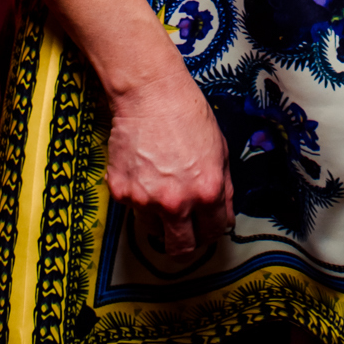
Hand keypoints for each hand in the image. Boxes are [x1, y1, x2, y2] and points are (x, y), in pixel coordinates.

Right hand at [106, 63, 233, 255]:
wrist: (150, 94)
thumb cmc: (187, 114)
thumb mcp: (220, 150)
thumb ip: (222, 186)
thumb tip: (221, 213)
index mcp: (207, 191)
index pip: (213, 232)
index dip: (211, 230)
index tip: (206, 227)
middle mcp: (177, 202)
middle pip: (181, 249)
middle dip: (186, 244)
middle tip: (184, 231)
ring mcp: (145, 200)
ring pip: (154, 231)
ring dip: (160, 218)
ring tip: (161, 188)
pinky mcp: (121, 193)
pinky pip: (133, 209)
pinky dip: (139, 198)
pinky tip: (145, 172)